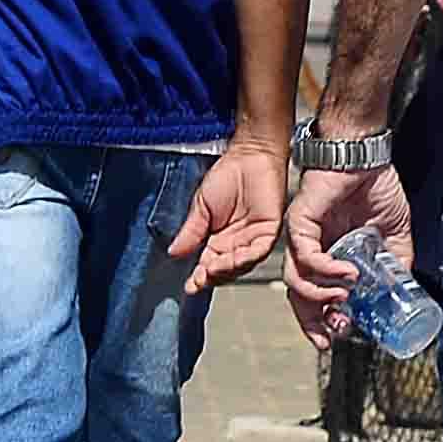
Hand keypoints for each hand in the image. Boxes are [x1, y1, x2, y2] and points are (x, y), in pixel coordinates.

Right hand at [171, 142, 286, 295]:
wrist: (249, 155)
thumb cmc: (228, 175)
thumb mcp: (201, 207)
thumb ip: (190, 231)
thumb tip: (173, 253)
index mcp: (219, 240)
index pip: (208, 265)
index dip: (199, 277)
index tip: (188, 286)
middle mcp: (237, 244)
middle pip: (224, 270)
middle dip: (211, 277)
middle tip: (199, 279)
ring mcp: (254, 239)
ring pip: (241, 265)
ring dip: (226, 270)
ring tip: (211, 270)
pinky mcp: (269, 231)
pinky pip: (258, 252)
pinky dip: (244, 258)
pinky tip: (230, 260)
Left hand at [283, 159, 415, 348]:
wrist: (368, 155)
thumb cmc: (377, 187)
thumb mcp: (395, 234)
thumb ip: (396, 262)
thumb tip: (405, 290)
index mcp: (330, 255)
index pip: (316, 295)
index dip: (324, 319)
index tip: (341, 334)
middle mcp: (310, 249)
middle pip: (299, 295)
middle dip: (313, 321)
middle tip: (331, 336)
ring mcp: (302, 236)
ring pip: (297, 279)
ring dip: (320, 297)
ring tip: (345, 302)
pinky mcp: (300, 221)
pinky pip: (305, 254)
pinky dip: (325, 269)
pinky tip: (347, 273)